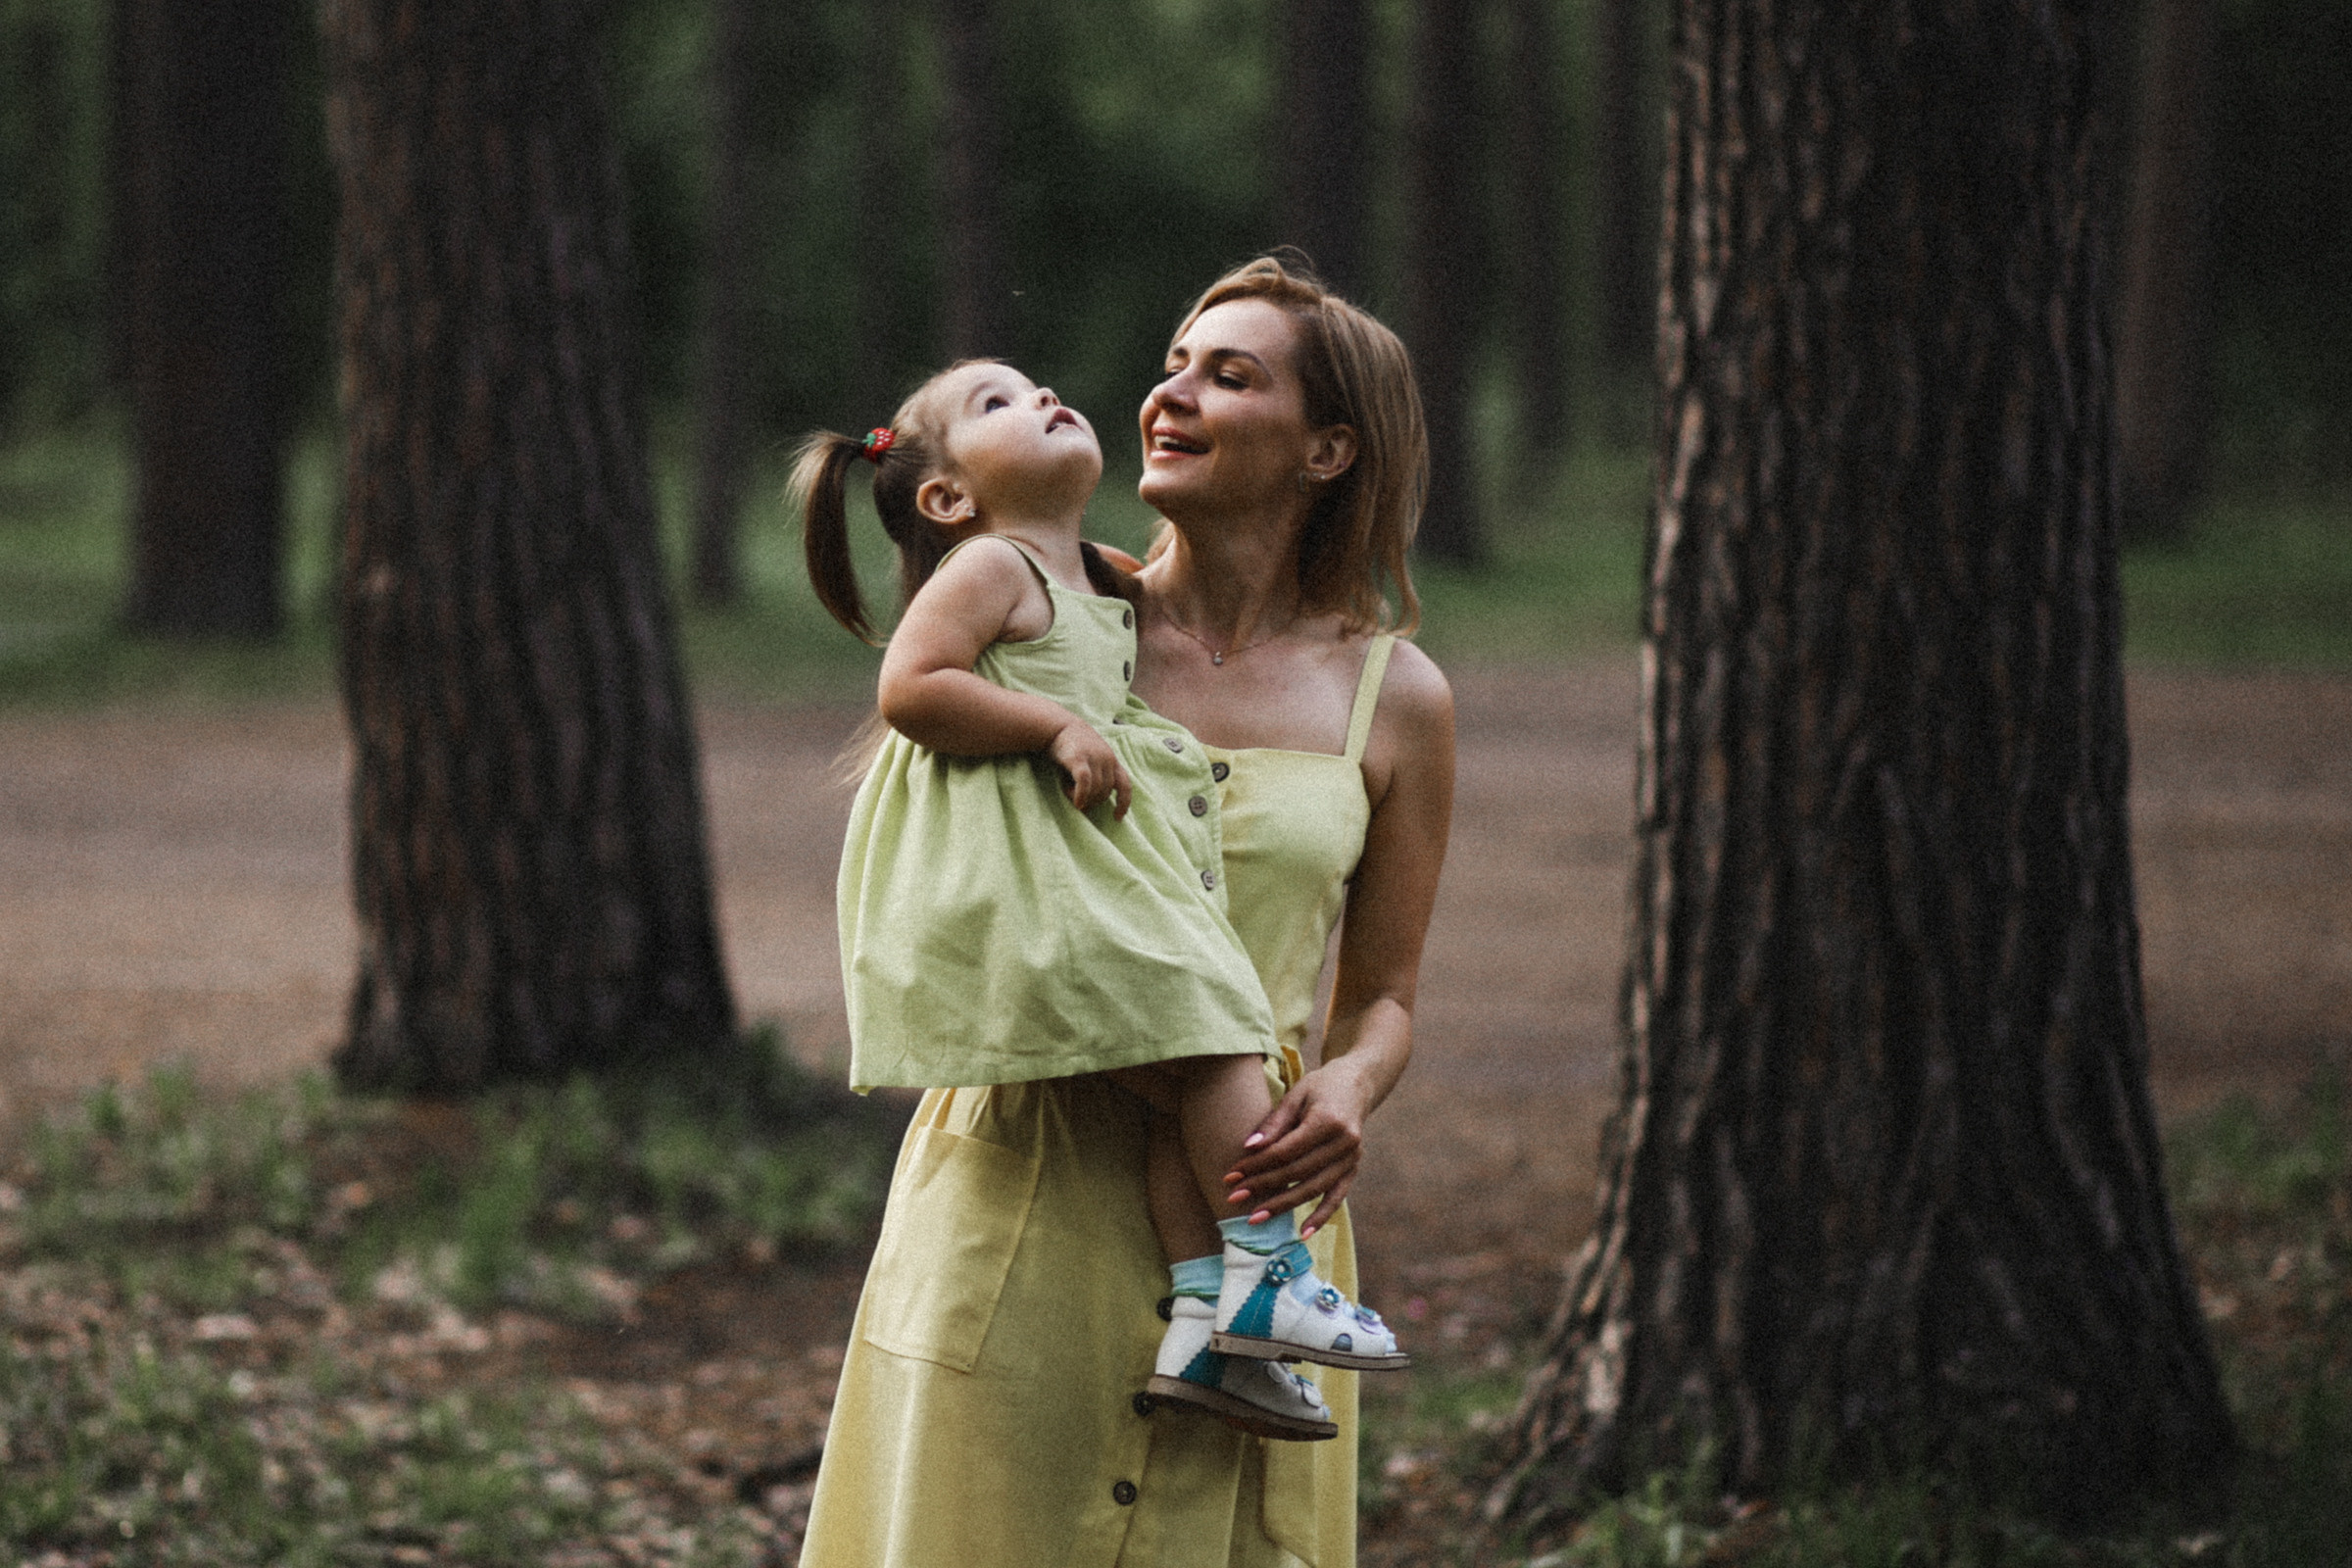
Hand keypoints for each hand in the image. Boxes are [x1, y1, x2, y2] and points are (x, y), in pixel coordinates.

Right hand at [1049, 721, 1131, 816]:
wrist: (1057, 725)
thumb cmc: (1072, 746)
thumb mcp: (1090, 759)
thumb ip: (1095, 775)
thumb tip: (1090, 802)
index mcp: (1112, 760)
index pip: (1125, 785)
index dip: (1124, 803)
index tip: (1117, 817)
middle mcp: (1107, 759)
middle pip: (1106, 792)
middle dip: (1093, 801)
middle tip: (1077, 800)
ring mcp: (1094, 758)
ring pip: (1096, 789)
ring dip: (1083, 798)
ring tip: (1067, 791)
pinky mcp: (1079, 759)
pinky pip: (1085, 783)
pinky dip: (1082, 795)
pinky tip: (1076, 802)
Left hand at [1223, 1062, 1371, 1238]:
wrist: (1357, 1084)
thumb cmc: (1320, 1087)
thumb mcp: (1296, 1095)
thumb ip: (1274, 1123)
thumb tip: (1249, 1148)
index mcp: (1328, 1121)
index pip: (1286, 1151)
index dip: (1257, 1165)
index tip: (1231, 1175)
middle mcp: (1344, 1143)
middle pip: (1297, 1172)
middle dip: (1263, 1187)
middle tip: (1234, 1199)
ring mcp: (1352, 1159)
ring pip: (1314, 1189)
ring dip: (1283, 1206)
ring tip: (1255, 1219)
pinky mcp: (1353, 1169)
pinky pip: (1337, 1197)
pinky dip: (1321, 1216)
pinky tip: (1303, 1234)